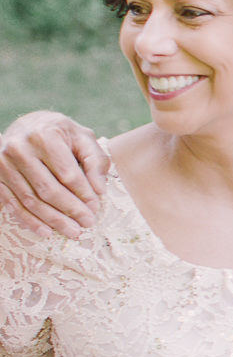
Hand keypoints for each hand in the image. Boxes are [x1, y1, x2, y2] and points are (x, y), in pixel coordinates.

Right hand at [0, 111, 108, 237]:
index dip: (83, 194)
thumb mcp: (82, 137)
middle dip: (70, 210)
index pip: (67, 174)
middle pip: (48, 189)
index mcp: (44, 136)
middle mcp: (20, 149)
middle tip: (87, 223)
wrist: (26, 125)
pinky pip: (12, 203)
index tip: (95, 208)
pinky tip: (45, 231)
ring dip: (52, 219)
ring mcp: (4, 163)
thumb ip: (95, 160)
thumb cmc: (60, 133)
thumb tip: (99, 189)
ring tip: (72, 231)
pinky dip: (29, 220)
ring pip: (30, 199)